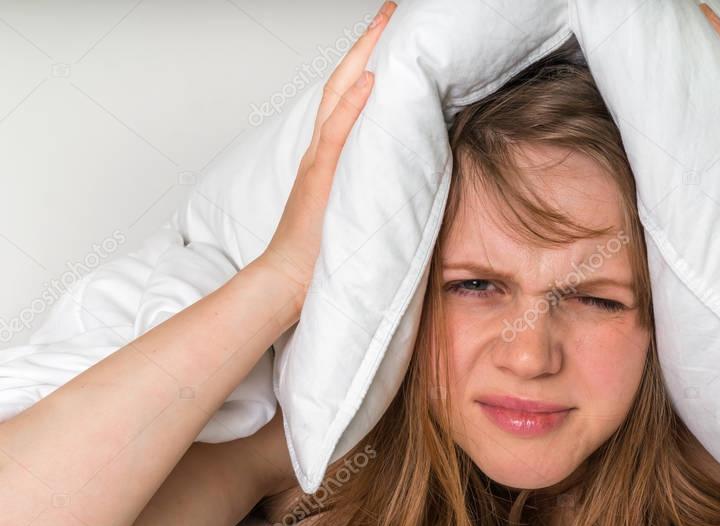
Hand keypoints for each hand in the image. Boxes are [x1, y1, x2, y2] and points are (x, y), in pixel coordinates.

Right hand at [249, 0, 396, 307]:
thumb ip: (371, 180)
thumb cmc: (321, 248)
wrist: (291, 278)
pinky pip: (337, 135)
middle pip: (343, 81)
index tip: (389, 32)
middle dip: (367, 43)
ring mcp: (320, 160)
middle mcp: (324, 148)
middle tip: (390, 12)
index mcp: (331, 152)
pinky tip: (370, 79)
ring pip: (339, 96)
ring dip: (362, 58)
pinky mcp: (320, 178)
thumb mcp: (355, 204)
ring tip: (384, 26)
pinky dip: (352, 104)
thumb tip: (402, 168)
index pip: (349, 94)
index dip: (368, 60)